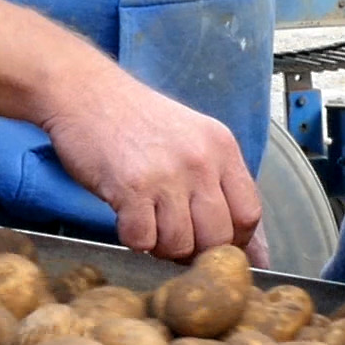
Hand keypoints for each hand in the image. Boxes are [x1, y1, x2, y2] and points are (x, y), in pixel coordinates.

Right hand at [41, 56, 259, 261]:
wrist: (86, 92)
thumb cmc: (136, 121)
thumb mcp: (192, 140)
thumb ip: (221, 187)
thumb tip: (257, 252)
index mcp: (222, 148)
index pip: (249, 215)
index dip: (233, 240)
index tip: (211, 241)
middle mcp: (200, 160)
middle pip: (219, 238)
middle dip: (195, 249)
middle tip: (173, 235)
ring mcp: (166, 174)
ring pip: (180, 245)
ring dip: (161, 246)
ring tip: (147, 222)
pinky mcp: (131, 187)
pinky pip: (142, 240)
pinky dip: (133, 239)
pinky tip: (126, 216)